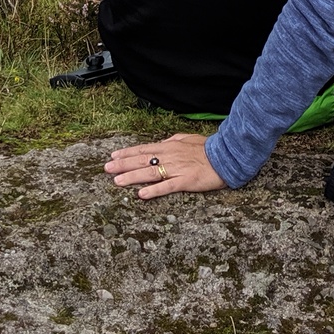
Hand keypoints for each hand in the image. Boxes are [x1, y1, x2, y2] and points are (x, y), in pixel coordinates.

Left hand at [104, 134, 226, 199]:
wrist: (227, 155)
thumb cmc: (208, 148)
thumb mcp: (188, 139)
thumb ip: (173, 141)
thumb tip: (162, 142)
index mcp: (170, 146)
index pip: (144, 149)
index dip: (127, 153)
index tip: (113, 156)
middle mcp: (170, 156)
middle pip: (142, 161)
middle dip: (123, 164)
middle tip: (106, 169)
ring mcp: (177, 169)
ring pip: (150, 174)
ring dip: (132, 177)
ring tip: (117, 181)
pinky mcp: (186, 181)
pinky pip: (167, 187)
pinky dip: (153, 191)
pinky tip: (141, 195)